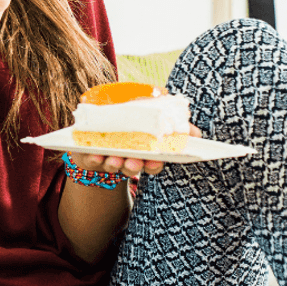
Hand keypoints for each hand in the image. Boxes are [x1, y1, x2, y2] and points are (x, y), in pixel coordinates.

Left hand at [71, 125, 202, 178]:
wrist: (97, 124)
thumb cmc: (131, 121)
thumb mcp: (155, 118)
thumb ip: (175, 125)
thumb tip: (196, 134)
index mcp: (144, 153)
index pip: (153, 164)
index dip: (153, 165)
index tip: (153, 163)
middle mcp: (127, 159)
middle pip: (132, 168)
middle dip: (133, 166)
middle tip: (132, 162)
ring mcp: (108, 158)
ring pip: (112, 165)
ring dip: (114, 163)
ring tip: (113, 157)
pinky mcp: (90, 156)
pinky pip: (91, 160)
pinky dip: (94, 158)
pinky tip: (94, 154)